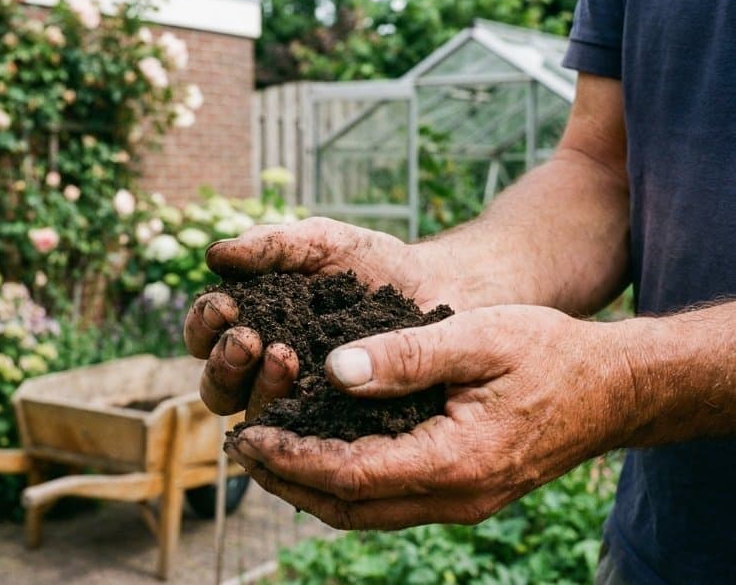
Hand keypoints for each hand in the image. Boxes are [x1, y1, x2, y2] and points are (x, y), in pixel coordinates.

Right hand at [184, 217, 447, 416]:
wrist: (436, 289)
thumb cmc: (370, 262)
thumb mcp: (320, 243)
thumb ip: (271, 245)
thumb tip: (215, 255)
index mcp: (250, 324)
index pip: (205, 335)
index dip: (204, 324)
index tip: (225, 306)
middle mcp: (264, 369)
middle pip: (218, 385)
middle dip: (225, 362)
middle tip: (249, 339)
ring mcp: (297, 402)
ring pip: (253, 413)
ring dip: (258, 386)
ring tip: (285, 356)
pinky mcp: (333, 425)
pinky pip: (306, 432)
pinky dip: (302, 415)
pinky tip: (319, 390)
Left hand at [224, 305, 636, 528]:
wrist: (610, 390)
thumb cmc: (548, 354)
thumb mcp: (478, 338)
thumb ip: (407, 355)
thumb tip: (333, 369)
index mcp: (454, 461)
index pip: (350, 473)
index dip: (292, 456)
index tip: (248, 434)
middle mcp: (454, 496)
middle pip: (348, 507)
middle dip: (288, 481)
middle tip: (241, 449)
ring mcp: (459, 501)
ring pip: (366, 512)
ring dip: (311, 488)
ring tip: (268, 454)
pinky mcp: (461, 491)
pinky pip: (388, 501)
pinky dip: (345, 484)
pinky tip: (321, 455)